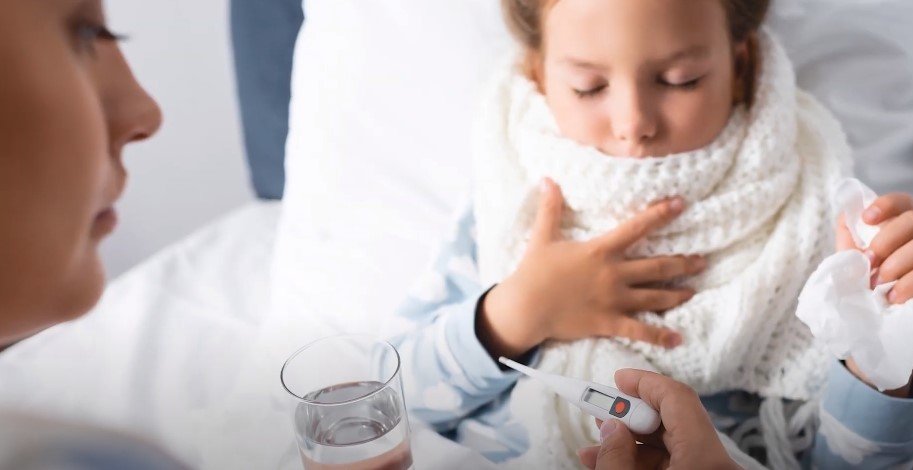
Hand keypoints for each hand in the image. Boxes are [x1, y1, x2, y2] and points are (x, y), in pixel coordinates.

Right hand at [478, 178, 704, 359]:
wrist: (526, 307)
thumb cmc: (533, 271)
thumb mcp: (543, 237)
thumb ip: (550, 208)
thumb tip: (547, 179)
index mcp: (601, 251)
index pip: (637, 228)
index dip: (661, 214)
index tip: (681, 204)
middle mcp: (613, 274)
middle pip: (657, 267)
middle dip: (683, 263)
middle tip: (702, 260)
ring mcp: (614, 300)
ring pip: (655, 296)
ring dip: (677, 293)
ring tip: (694, 290)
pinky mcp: (608, 322)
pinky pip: (640, 330)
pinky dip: (660, 335)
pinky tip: (677, 338)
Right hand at [577, 369, 737, 469]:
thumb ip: (616, 456)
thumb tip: (610, 426)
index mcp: (705, 459)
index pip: (678, 398)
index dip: (645, 382)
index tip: (618, 379)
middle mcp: (716, 464)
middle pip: (672, 423)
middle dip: (631, 418)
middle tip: (600, 415)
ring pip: (671, 446)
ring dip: (631, 444)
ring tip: (595, 449)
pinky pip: (675, 464)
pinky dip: (643, 461)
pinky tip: (612, 463)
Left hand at [836, 192, 912, 396]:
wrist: (878, 336)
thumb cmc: (868, 293)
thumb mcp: (855, 268)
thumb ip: (853, 241)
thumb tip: (844, 214)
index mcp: (905, 228)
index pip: (903, 202)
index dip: (887, 206)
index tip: (866, 219)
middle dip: (887, 240)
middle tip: (870, 264)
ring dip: (898, 263)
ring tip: (880, 285)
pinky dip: (911, 284)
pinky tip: (896, 298)